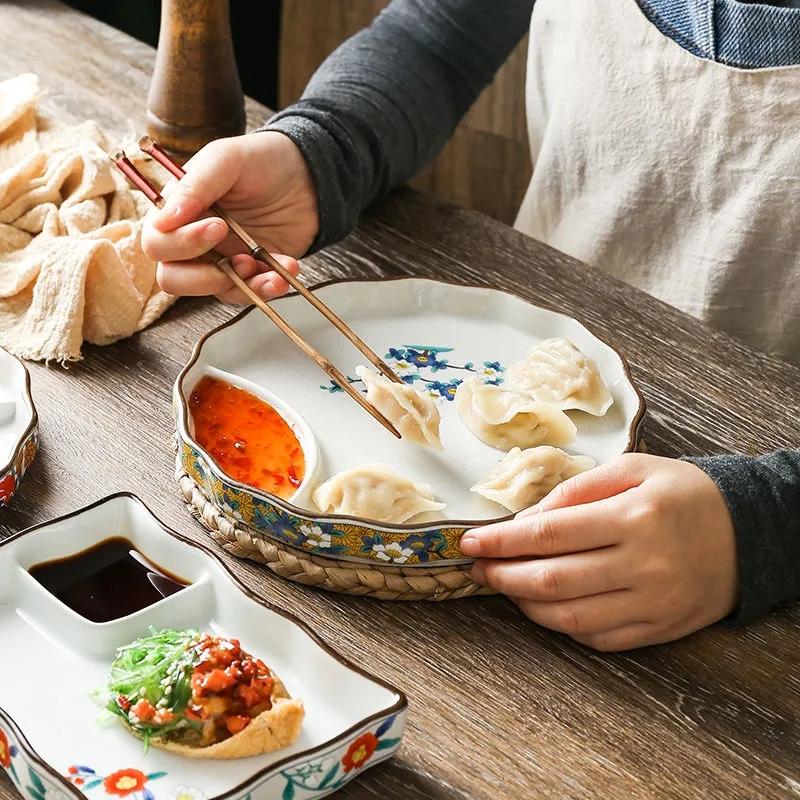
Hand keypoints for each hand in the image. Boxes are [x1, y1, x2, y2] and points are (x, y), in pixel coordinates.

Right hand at [142, 131, 318, 303]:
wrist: (309, 176)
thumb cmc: (261, 160)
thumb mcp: (226, 159)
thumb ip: (194, 185)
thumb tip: (164, 220)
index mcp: (178, 213)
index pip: (156, 243)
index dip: (181, 243)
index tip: (218, 226)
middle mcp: (193, 242)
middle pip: (173, 278)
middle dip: (204, 277)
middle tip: (240, 259)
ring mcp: (221, 260)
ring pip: (211, 293)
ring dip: (240, 286)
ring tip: (266, 269)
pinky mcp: (250, 274)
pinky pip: (247, 294)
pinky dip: (265, 289)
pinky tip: (283, 273)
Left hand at [460, 454, 737, 650]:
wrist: (750, 533)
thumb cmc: (684, 493)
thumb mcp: (633, 470)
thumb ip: (576, 490)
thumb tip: (526, 519)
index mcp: (634, 517)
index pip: (549, 534)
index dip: (501, 540)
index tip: (469, 542)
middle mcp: (643, 565)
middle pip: (552, 580)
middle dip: (502, 575)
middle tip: (476, 567)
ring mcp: (652, 604)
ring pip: (569, 617)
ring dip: (524, 604)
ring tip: (502, 585)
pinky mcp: (659, 630)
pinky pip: (598, 638)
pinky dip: (560, 625)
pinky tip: (542, 607)